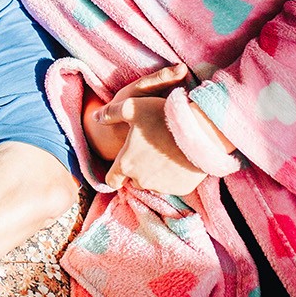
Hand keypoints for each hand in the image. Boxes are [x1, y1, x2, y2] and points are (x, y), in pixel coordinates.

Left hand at [93, 65, 205, 195]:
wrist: (200, 130)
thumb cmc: (163, 116)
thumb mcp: (133, 107)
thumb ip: (111, 113)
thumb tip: (95, 116)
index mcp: (126, 163)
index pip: (112, 180)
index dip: (115, 174)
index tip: (121, 167)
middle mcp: (142, 180)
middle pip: (134, 180)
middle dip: (139, 169)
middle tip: (150, 150)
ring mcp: (162, 187)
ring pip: (154, 183)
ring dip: (156, 172)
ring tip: (166, 151)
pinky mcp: (181, 189)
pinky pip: (173, 184)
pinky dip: (174, 175)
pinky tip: (180, 158)